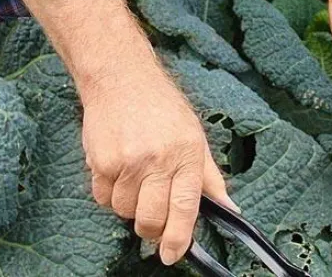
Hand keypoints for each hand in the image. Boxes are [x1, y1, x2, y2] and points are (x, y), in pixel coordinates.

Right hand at [82, 61, 239, 265]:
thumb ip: (210, 177)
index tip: (173, 255)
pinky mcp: (101, 161)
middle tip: (151, 220)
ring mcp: (128, 161)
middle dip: (151, 229)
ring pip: (125, 211)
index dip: (178, 239)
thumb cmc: (160, 105)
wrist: (121, 77)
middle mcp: (158, 159)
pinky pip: (103, 198)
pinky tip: (117, 171)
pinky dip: (109, 193)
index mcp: (187, 153)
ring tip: (134, 179)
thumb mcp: (195, 135)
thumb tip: (230, 209)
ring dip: (128, 206)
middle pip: (151, 219)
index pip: (185, 209)